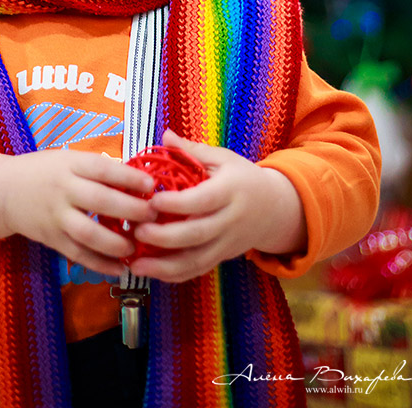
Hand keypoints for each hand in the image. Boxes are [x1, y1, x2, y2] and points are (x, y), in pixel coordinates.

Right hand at [0, 149, 156, 277]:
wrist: (6, 191)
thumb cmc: (48, 171)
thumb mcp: (70, 160)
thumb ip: (99, 170)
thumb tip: (140, 180)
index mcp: (70, 165)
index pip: (102, 169)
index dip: (128, 177)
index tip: (151, 184)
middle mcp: (63, 190)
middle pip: (99, 201)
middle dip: (130, 210)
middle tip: (153, 216)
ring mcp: (56, 217)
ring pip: (88, 234)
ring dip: (116, 243)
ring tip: (136, 246)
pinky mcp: (52, 240)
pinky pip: (78, 255)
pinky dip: (100, 265)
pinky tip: (120, 269)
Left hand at [127, 129, 306, 282]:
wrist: (275, 208)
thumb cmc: (242, 178)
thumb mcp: (223, 158)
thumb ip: (193, 150)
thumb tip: (165, 136)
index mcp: (230, 190)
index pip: (203, 200)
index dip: (177, 203)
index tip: (152, 201)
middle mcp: (230, 220)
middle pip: (197, 234)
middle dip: (165, 237)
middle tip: (136, 231)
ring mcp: (227, 243)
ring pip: (196, 260)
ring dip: (164, 266)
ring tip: (136, 264)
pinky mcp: (222, 257)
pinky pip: (198, 270)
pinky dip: (174, 275)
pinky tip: (150, 272)